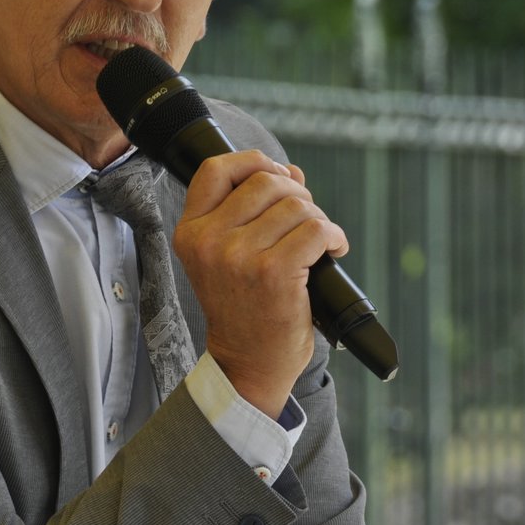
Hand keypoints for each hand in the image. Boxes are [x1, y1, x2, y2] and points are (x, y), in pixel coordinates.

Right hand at [172, 151, 348, 417]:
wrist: (248, 363)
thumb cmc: (243, 306)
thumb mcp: (227, 255)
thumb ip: (251, 210)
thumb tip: (291, 171)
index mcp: (191, 232)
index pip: (215, 170)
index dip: (252, 161)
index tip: (277, 175)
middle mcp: (209, 241)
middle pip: (265, 181)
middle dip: (296, 193)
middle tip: (306, 219)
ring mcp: (239, 257)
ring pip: (296, 205)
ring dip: (318, 219)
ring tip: (319, 242)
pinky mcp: (274, 273)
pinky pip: (315, 230)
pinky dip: (333, 236)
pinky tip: (334, 250)